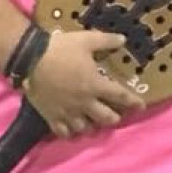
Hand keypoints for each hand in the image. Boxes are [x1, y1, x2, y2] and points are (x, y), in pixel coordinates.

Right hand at [24, 29, 140, 137]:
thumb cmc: (60, 49)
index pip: (120, 96)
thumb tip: (123, 39)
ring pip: (85, 128)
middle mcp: (85, 102)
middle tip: (115, 114)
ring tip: (92, 122)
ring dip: (92, 126)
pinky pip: (64, 132)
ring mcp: (68, 112)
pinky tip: (71, 129)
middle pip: (106, 118)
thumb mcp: (86, 40)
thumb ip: (106, 41)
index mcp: (95, 85)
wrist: (30, 59)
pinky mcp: (52, 116)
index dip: (133, 102)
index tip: (141, 106)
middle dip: (114, 118)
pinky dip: (70, 132)